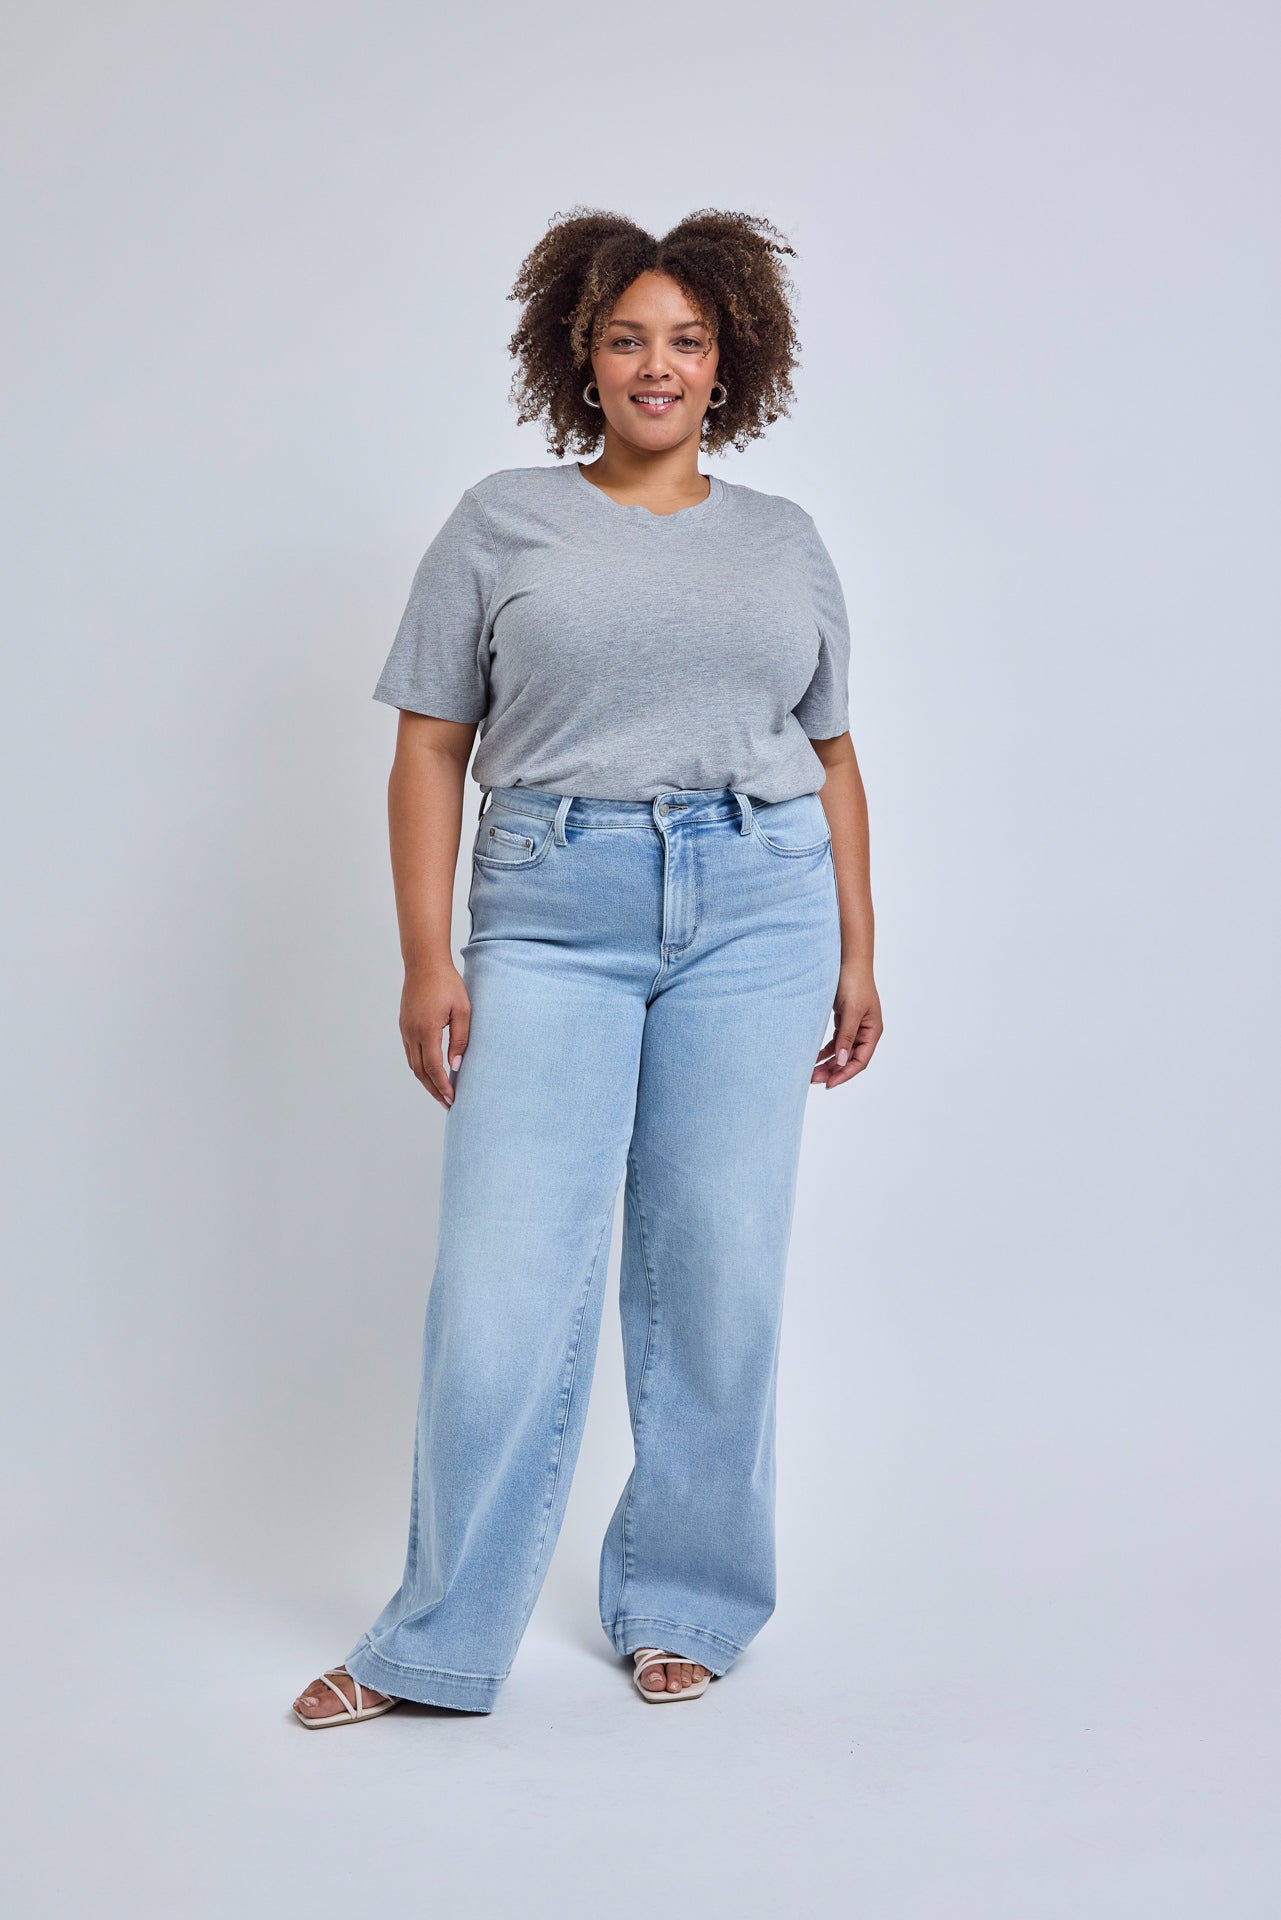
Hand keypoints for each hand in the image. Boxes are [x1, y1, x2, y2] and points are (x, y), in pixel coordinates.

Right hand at [400, 962, 469, 1110]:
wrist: (424, 963)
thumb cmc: (447, 983)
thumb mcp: (463, 1010)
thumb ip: (460, 1039)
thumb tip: (456, 1066)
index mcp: (427, 1030)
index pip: (433, 1067)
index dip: (442, 1086)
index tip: (452, 1099)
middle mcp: (411, 1033)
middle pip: (420, 1071)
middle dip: (433, 1089)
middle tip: (447, 1103)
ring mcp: (405, 1029)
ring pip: (412, 1064)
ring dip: (425, 1080)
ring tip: (439, 1092)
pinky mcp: (404, 1025)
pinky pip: (410, 1052)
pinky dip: (419, 1066)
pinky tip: (430, 1071)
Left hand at [813, 964, 882, 1089]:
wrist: (847, 961)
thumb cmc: (854, 983)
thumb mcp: (850, 1011)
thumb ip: (846, 1037)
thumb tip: (840, 1061)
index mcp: (872, 1031)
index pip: (860, 1061)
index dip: (844, 1074)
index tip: (828, 1083)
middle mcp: (865, 1032)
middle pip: (849, 1059)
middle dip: (833, 1071)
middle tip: (813, 1080)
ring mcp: (854, 1026)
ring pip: (840, 1052)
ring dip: (827, 1063)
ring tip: (811, 1073)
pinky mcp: (843, 1020)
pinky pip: (835, 1042)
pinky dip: (825, 1051)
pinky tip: (814, 1057)